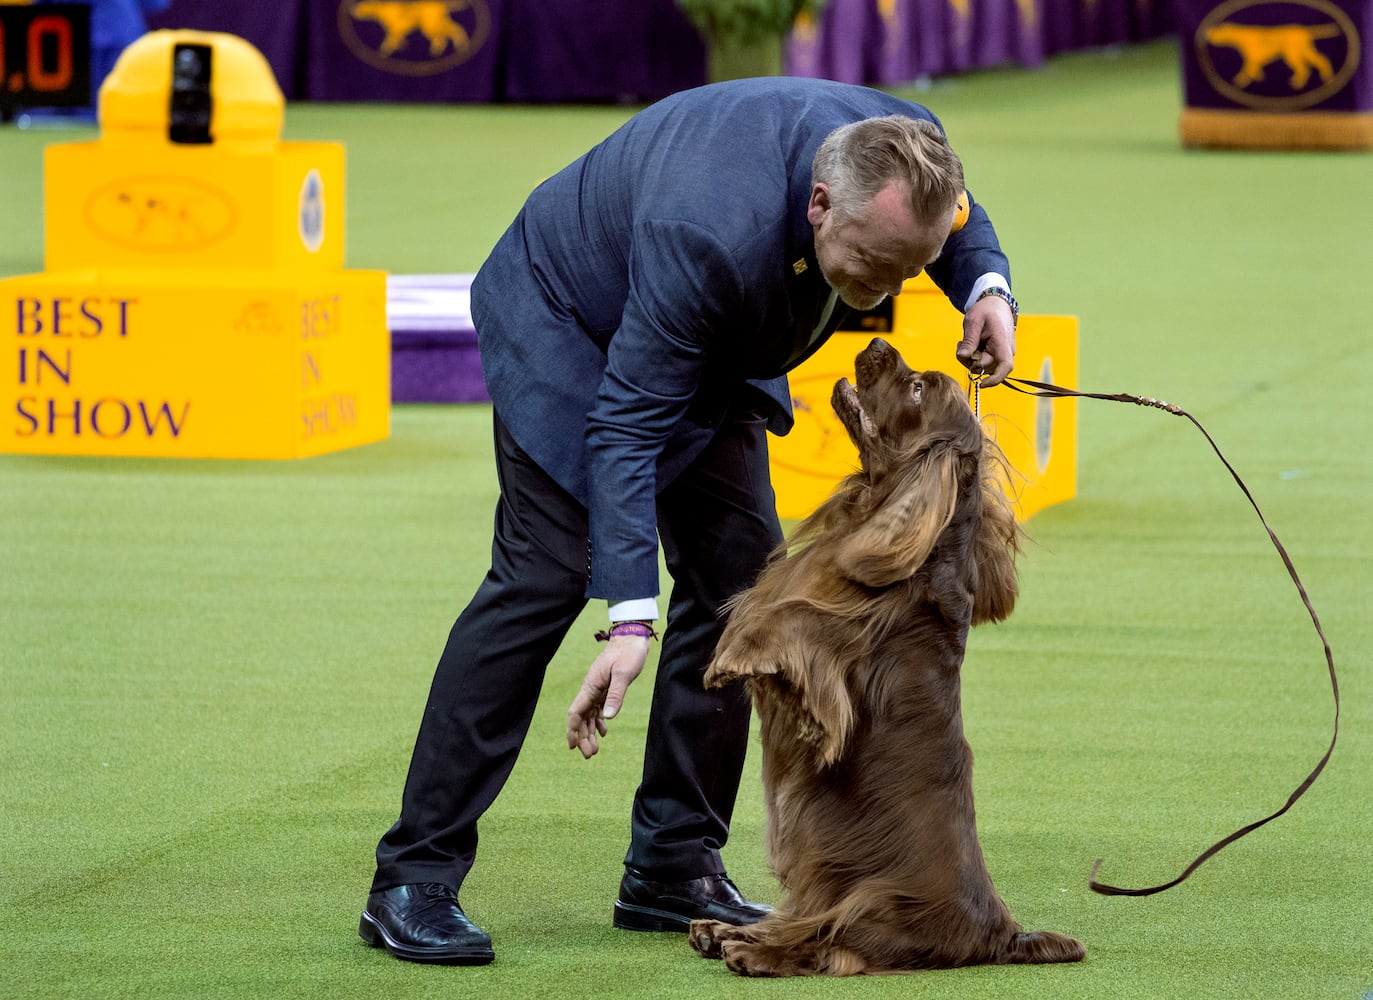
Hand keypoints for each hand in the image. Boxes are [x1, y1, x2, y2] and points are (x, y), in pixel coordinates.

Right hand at [566, 636, 648, 758]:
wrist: (632, 637)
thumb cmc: (628, 653)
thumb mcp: (624, 673)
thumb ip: (616, 695)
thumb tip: (608, 717)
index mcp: (591, 686)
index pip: (576, 712)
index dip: (572, 730)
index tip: (573, 746)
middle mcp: (591, 688)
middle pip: (580, 717)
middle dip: (582, 737)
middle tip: (589, 755)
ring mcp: (597, 688)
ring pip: (588, 715)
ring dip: (589, 732)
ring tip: (594, 750)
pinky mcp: (605, 688)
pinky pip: (597, 708)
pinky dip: (598, 722)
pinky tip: (604, 732)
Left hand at [956, 295, 1015, 386]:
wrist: (994, 305)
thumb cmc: (985, 310)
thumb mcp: (973, 321)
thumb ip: (969, 339)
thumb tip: (963, 356)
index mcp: (1003, 341)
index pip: (1005, 365)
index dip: (995, 379)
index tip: (981, 384)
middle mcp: (1005, 351)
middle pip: (986, 368)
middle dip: (970, 361)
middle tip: (961, 344)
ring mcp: (1000, 354)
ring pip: (982, 367)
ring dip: (969, 359)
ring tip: (965, 342)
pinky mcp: (994, 356)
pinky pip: (980, 363)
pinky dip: (971, 357)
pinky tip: (969, 345)